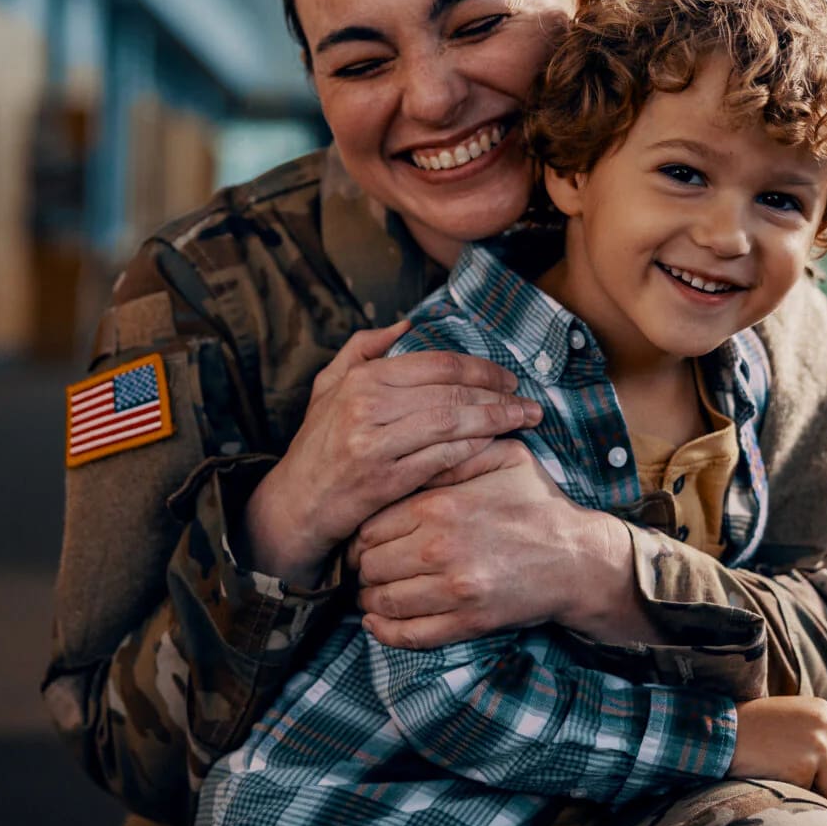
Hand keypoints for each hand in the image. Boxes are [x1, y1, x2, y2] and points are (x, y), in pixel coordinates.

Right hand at [242, 325, 540, 586]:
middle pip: (451, 393)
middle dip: (499, 396)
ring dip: (497, 421)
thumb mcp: (328, 386)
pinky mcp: (386, 480)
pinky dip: (474, 450)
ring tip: (526, 421)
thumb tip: (406, 323)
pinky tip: (496, 446)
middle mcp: (368, 406)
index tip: (508, 378)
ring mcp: (376, 444)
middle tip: (530, 402)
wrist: (296, 502)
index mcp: (362, 378)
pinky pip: (442, 459)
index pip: (437, 364)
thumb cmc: (318, 444)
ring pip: (452, 424)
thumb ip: (363, 348)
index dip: (480, 369)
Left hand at [350, 438, 631, 648]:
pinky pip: (408, 635)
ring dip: (371, 599)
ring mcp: (453, 590)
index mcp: (440, 506)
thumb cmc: (539, 503)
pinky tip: (378, 622)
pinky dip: (385, 631)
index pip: (370, 526)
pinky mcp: (467, 622)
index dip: (362, 534)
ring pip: (382, 600)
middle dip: (364, 566)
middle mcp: (440, 548)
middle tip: (370, 566)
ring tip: (375, 592)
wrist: (579, 558)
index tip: (369, 539)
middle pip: (369, 564)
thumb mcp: (503, 457)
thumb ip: (455, 451)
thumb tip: (413, 446)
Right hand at [727, 695, 826, 801]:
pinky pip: (818, 792)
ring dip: (825, 794)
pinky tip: (782, 783)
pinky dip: (804, 794)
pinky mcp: (806, 763)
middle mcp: (825, 723)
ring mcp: (818, 742)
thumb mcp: (790, 720)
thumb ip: (817, 732)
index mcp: (822, 709)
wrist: (722, 735)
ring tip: (799, 788)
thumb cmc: (751, 732)